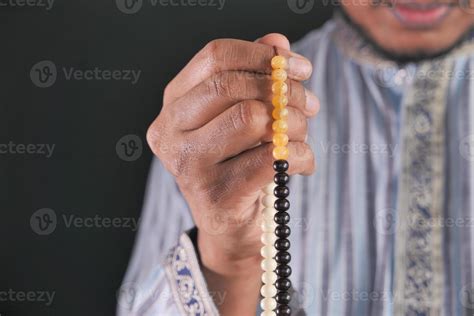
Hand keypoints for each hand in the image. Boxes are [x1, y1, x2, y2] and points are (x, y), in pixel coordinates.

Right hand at [147, 33, 318, 313]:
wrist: (228, 225)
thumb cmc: (236, 162)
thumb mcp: (239, 115)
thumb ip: (254, 75)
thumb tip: (278, 42)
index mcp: (173, 104)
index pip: (214, 57)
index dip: (262, 55)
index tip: (298, 67)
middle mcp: (170, 132)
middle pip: (231, 86)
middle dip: (284, 90)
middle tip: (310, 103)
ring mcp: (188, 166)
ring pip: (253, 118)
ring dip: (294, 124)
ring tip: (302, 135)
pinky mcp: (215, 195)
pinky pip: (272, 158)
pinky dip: (301, 156)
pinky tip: (302, 162)